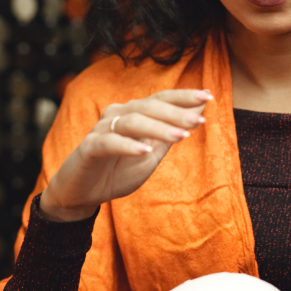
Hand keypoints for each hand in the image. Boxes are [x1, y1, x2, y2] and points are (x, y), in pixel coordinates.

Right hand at [39, 89, 211, 221]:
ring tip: (181, 137)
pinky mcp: (88, 148)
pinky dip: (127, 146)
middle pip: (149, 107)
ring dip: (158, 128)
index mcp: (133, 114)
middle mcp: (117, 115)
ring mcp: (101, 129)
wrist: (82, 194)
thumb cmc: (116, 171)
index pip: (160, 99)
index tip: (208, 96)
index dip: (183, 97)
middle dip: (176, 113)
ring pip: (132, 122)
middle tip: (199, 120)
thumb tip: (198, 111)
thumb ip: (171, 134)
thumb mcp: (151, 154)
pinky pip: (109, 143)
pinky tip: (144, 151)